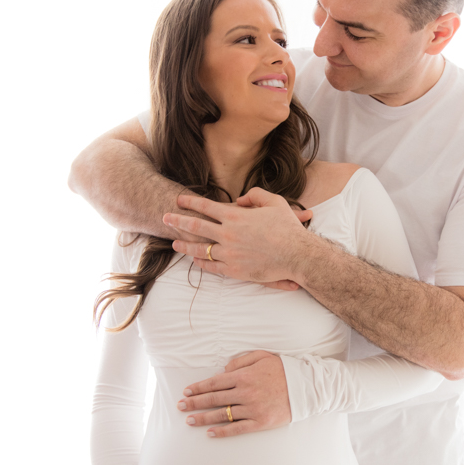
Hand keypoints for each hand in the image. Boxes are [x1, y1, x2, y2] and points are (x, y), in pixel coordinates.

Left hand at [164, 188, 315, 289]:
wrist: (298, 255)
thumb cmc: (288, 228)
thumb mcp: (274, 201)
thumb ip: (254, 195)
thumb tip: (239, 200)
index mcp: (235, 216)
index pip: (205, 206)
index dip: (190, 202)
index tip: (179, 200)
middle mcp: (228, 234)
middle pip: (196, 226)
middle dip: (178, 221)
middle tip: (165, 217)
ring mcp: (229, 253)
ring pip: (200, 249)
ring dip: (185, 245)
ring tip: (174, 243)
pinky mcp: (234, 270)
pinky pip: (212, 266)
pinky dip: (201, 263)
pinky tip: (195, 261)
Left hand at [177, 351, 290, 437]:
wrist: (306, 387)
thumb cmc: (283, 370)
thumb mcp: (262, 356)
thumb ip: (240, 362)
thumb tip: (222, 371)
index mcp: (244, 376)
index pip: (215, 382)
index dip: (199, 387)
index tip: (186, 391)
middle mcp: (246, 393)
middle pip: (214, 399)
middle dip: (194, 403)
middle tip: (180, 406)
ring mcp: (252, 409)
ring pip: (222, 415)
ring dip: (203, 418)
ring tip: (189, 421)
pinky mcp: (260, 422)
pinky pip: (237, 428)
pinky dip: (222, 431)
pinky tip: (209, 433)